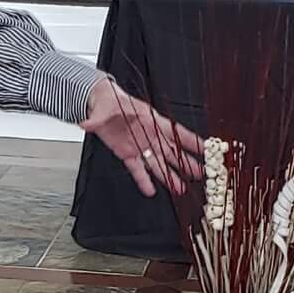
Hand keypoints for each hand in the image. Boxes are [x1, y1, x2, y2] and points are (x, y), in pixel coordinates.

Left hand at [81, 76, 201, 197]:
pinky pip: (138, 169)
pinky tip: (151, 190)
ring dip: (169, 176)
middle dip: (186, 164)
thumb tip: (86, 123)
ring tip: (181, 189)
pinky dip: (143, 180)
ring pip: (158, 163)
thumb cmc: (110, 102)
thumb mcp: (105, 108)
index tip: (208, 148)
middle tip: (201, 175)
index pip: (176, 133)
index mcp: (151, 121)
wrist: (101, 105)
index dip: (192, 141)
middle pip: (171, 152)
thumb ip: (97, 119)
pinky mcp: (128, 154)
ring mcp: (140, 146)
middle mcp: (149, 135)